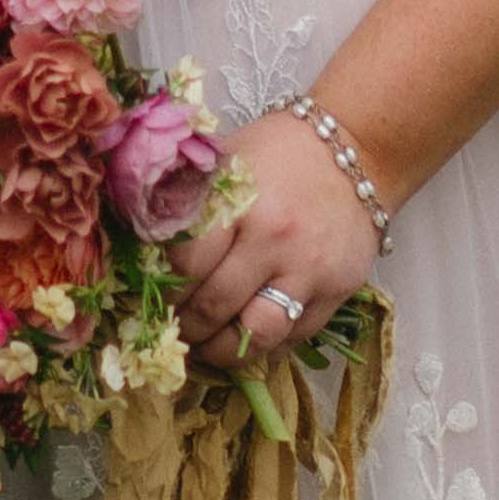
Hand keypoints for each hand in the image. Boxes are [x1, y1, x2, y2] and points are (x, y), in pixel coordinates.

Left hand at [168, 103, 380, 367]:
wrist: (356, 149)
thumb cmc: (279, 152)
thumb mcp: (227, 161)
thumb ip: (190, 202)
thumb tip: (142, 245)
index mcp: (238, 203)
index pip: (186, 265)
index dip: (165, 290)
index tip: (156, 297)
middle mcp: (273, 241)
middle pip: (214, 305)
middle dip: (186, 327)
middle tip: (175, 330)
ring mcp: (308, 270)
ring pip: (256, 334)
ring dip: (223, 351)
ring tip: (208, 347)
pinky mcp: (337, 291)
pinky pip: (295, 337)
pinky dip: (266, 346)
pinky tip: (248, 339)